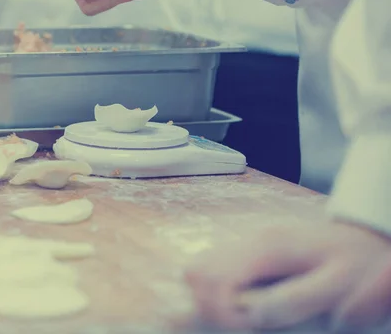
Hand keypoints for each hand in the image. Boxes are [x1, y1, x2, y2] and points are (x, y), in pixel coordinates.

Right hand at [183, 222, 390, 331]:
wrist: (366, 238)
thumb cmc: (357, 262)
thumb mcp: (337, 284)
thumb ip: (295, 300)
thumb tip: (251, 316)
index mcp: (269, 248)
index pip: (215, 277)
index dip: (219, 312)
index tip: (244, 330)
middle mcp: (251, 241)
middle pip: (197, 272)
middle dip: (208, 306)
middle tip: (239, 326)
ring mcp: (247, 243)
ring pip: (200, 269)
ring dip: (210, 299)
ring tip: (240, 317)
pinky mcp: (249, 251)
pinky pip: (214, 269)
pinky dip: (218, 291)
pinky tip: (244, 303)